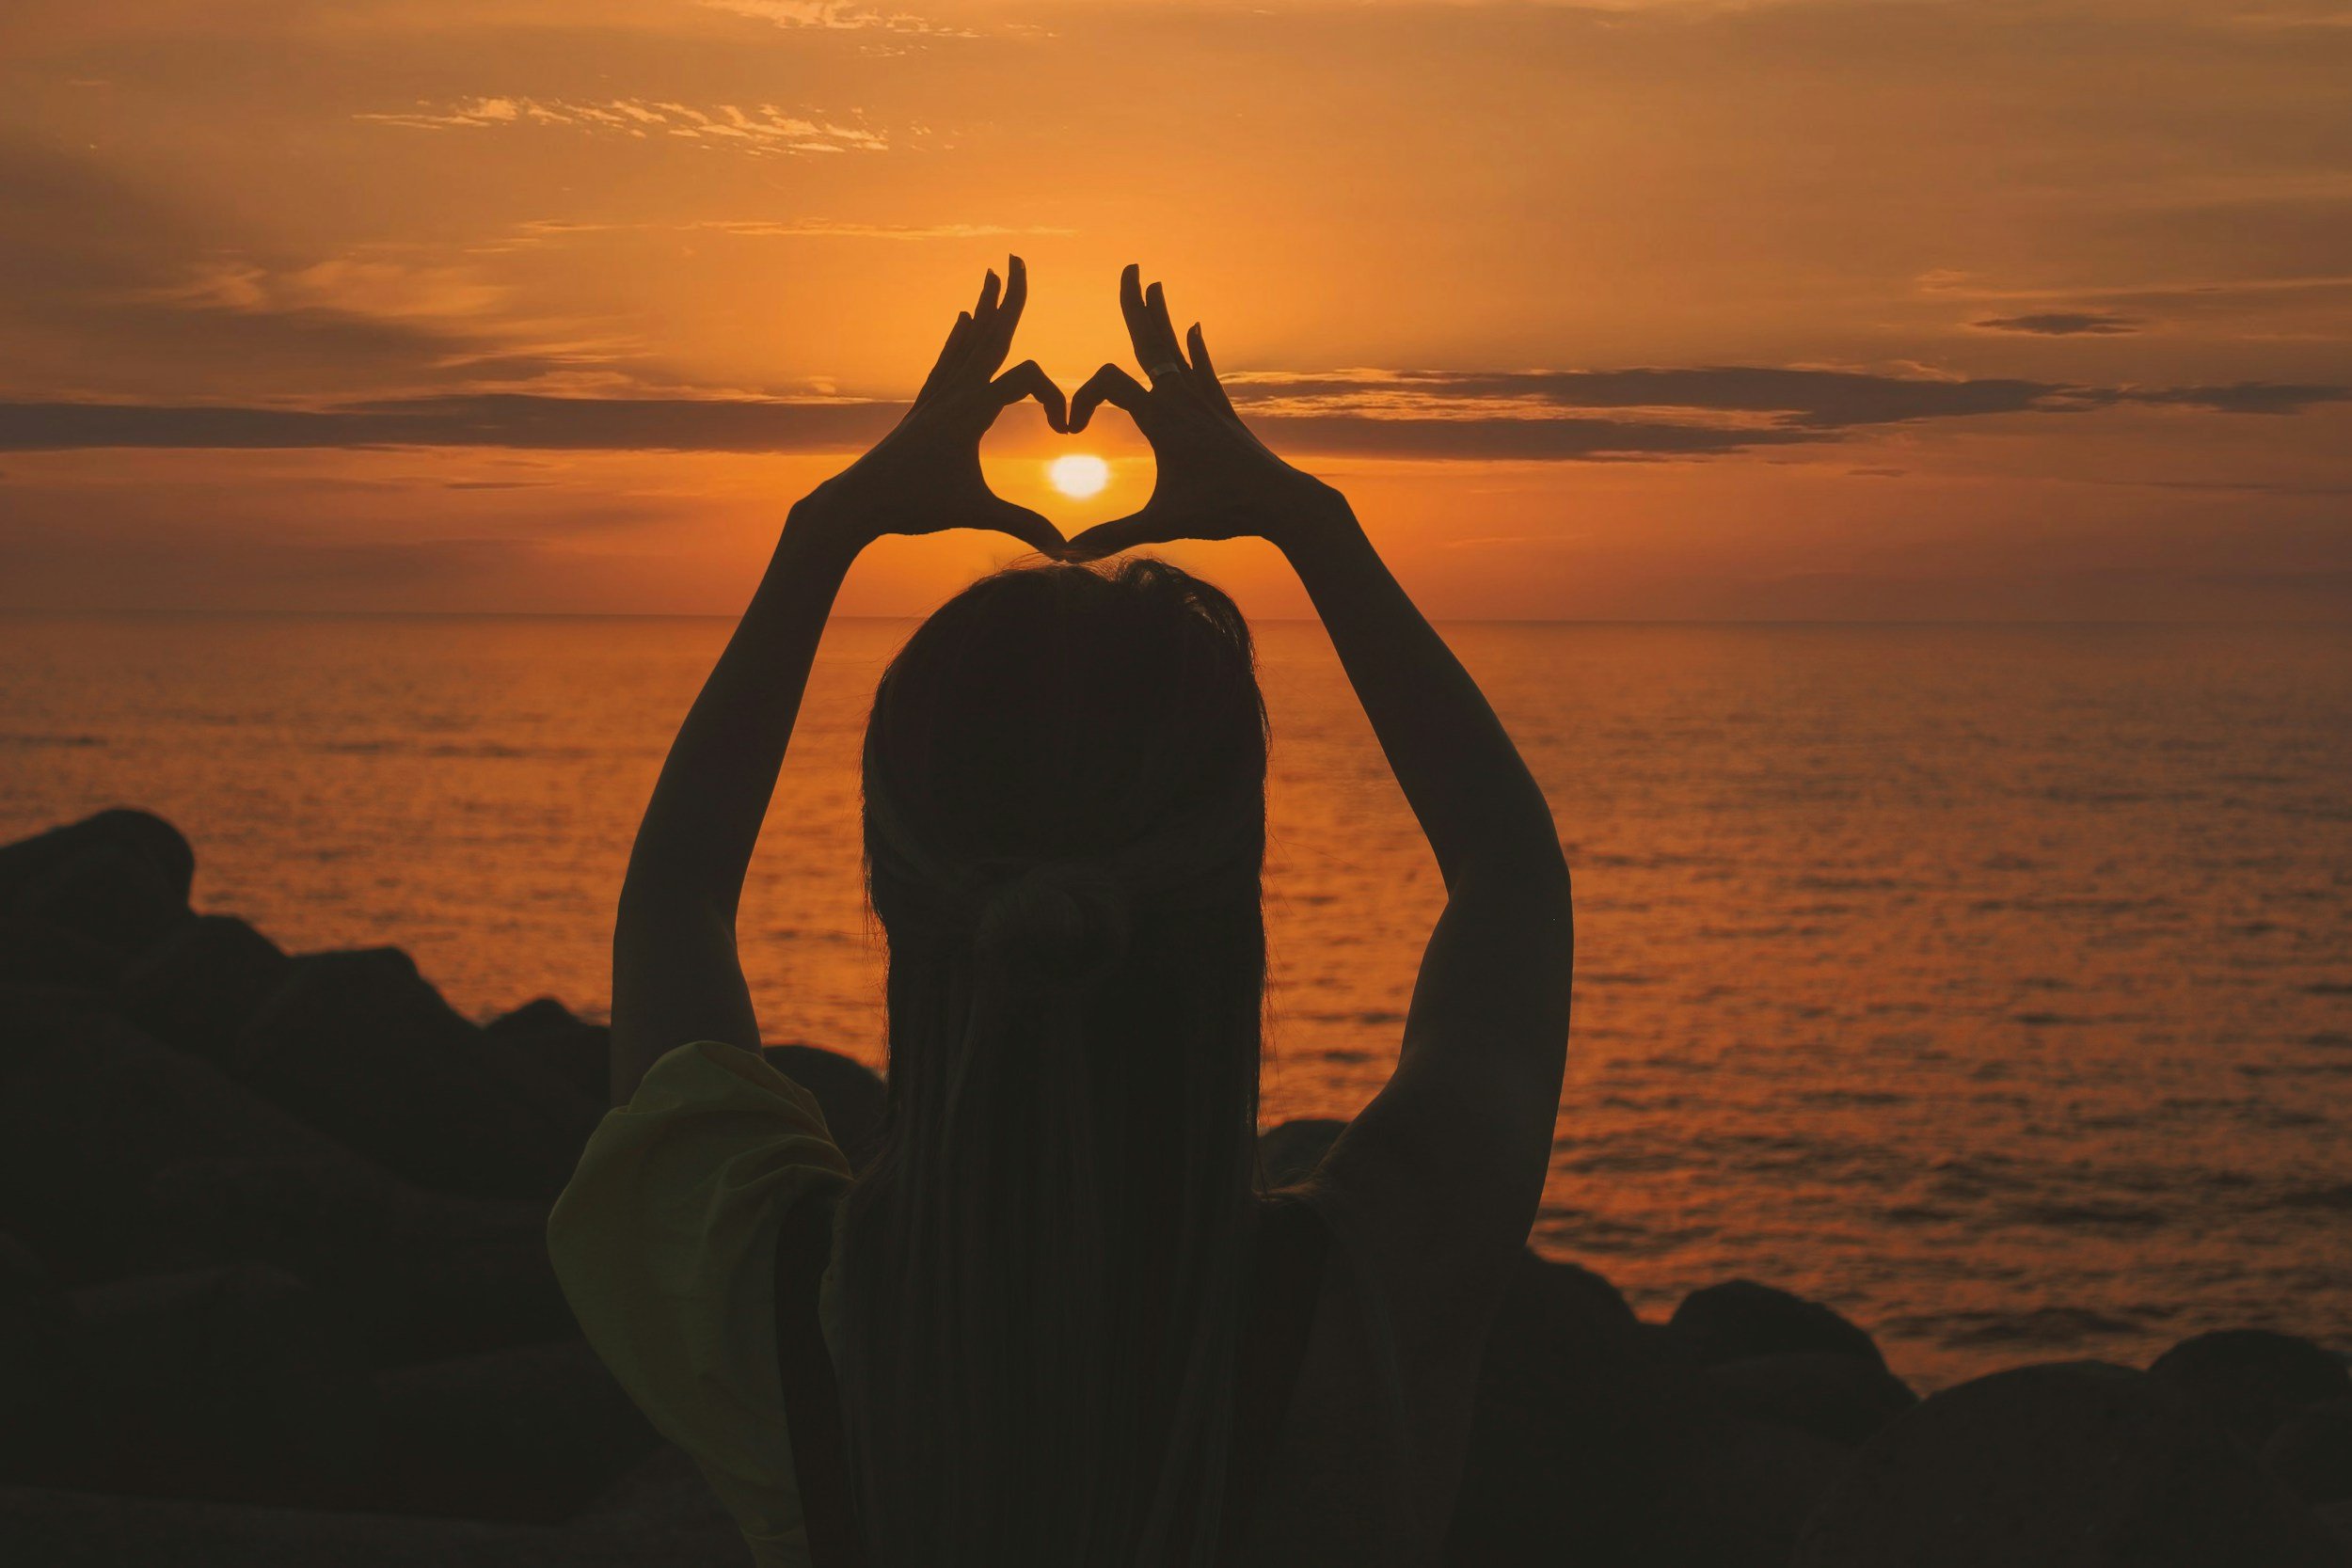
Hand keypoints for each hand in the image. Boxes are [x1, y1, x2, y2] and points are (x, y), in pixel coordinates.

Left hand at [795, 255, 1068, 554]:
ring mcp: (937, 397)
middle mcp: (953, 392)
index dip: (1057, 398)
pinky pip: (948, 360)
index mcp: (970, 410)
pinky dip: (960, 336)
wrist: (857, 502)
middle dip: (1009, 298)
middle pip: (990, 335)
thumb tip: (1067, 550)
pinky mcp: (924, 407)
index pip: (1028, 378)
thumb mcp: (974, 513)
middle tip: (1018, 258)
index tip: (1065, 432)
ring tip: (993, 275)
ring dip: (986, 307)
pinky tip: (962, 319)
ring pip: (968, 341)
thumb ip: (1023, 522)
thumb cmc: (914, 505)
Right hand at [1062, 264, 1345, 556]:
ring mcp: (1206, 404)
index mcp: (1164, 419)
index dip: (1080, 400)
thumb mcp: (1162, 523)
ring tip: (1154, 284)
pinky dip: (1195, 349)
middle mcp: (1184, 400)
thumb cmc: (1224, 511)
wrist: (1283, 504)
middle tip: (1128, 269)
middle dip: (1135, 306)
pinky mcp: (1223, 414)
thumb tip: (1065, 555)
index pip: (1109, 383)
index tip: (1070, 434)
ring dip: (1162, 318)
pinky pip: (1205, 371)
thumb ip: (1112, 534)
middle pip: (1151, 343)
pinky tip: (1194, 329)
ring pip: (1177, 350)